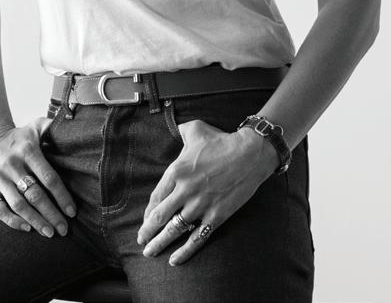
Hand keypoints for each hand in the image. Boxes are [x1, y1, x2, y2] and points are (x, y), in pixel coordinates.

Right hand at [0, 117, 76, 237]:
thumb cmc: (18, 136)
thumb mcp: (35, 126)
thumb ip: (52, 128)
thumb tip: (74, 131)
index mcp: (28, 151)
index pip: (48, 177)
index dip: (61, 196)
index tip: (72, 211)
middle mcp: (12, 165)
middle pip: (35, 194)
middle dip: (51, 214)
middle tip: (64, 229)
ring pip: (19, 204)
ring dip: (35, 221)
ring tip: (49, 233)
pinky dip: (12, 221)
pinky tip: (27, 228)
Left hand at [137, 119, 278, 265]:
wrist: (249, 154)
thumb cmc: (221, 140)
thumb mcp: (196, 129)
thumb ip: (182, 131)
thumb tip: (177, 130)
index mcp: (176, 171)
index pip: (156, 197)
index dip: (148, 212)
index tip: (145, 220)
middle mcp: (185, 190)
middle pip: (160, 216)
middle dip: (148, 231)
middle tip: (141, 240)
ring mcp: (200, 205)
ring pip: (174, 229)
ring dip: (159, 243)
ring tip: (150, 252)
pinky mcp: (216, 216)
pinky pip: (196, 238)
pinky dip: (185, 251)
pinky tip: (174, 260)